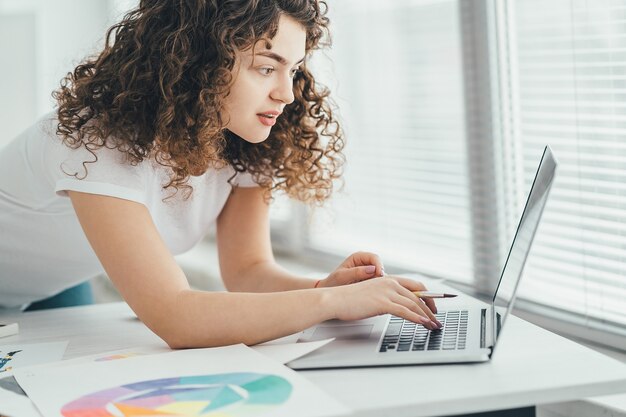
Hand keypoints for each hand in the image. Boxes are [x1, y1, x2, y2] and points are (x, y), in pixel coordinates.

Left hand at [317, 251, 384, 287]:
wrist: (329, 293)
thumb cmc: (333, 283)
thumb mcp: (342, 277)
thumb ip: (356, 272)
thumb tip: (372, 269)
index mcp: (358, 257)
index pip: (374, 257)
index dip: (379, 266)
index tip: (379, 275)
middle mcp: (365, 263)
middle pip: (380, 266)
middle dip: (380, 275)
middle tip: (377, 286)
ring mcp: (368, 272)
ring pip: (381, 275)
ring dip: (379, 282)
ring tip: (371, 290)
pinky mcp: (370, 281)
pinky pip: (378, 283)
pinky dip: (377, 287)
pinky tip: (371, 293)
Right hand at [325, 276, 441, 329]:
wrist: (335, 299)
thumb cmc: (349, 299)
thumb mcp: (371, 295)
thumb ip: (385, 297)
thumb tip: (396, 306)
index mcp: (387, 279)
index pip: (415, 286)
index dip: (428, 296)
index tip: (433, 306)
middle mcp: (389, 283)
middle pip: (418, 295)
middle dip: (430, 309)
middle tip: (436, 319)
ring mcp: (386, 292)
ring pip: (414, 304)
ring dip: (427, 316)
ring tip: (434, 325)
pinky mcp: (382, 303)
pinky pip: (404, 311)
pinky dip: (417, 318)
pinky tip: (423, 324)